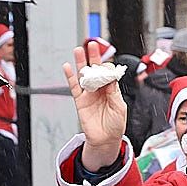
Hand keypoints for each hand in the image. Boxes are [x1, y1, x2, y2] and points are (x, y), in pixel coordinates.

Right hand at [63, 46, 128, 167]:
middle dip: (94, 57)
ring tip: (78, 50)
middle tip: (92, 44)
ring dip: (81, 62)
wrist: (106, 140)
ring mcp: (89, 94)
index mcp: (111, 89)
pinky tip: (67, 67)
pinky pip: (74, 87)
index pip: (108, 73)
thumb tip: (109, 78)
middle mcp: (99, 89)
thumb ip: (114, 92)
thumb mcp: (119, 107)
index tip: (107, 63)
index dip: (107, 67)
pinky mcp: (80, 101)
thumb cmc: (116, 125)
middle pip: (95, 69)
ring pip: (84, 75)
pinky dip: (70, 77)